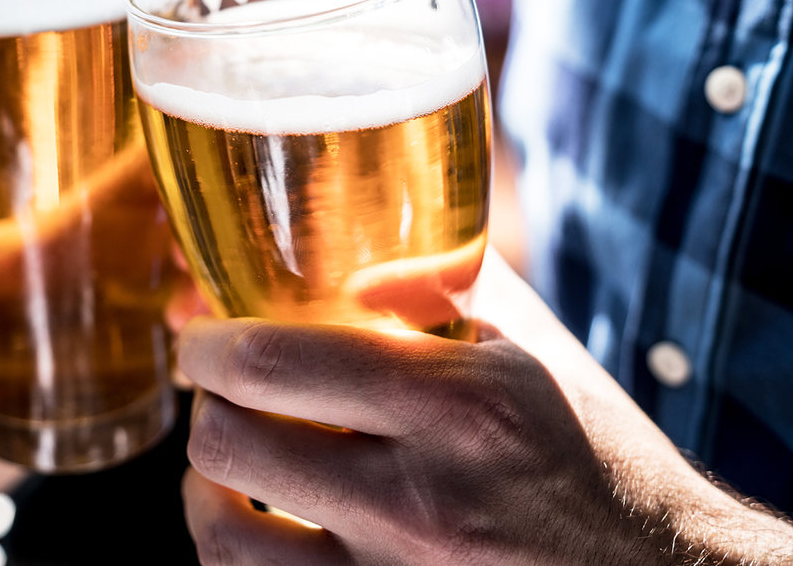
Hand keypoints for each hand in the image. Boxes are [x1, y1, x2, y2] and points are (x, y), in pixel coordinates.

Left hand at [178, 251, 792, 564]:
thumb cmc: (591, 453)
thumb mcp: (531, 348)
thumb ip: (440, 281)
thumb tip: (345, 257)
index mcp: (455, 405)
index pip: (274, 361)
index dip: (207, 341)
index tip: (201, 331)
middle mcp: (419, 500)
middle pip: (229, 442)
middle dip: (204, 402)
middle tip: (219, 388)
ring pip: (223, 537)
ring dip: (205, 488)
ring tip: (227, 462)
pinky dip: (237, 554)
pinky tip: (258, 524)